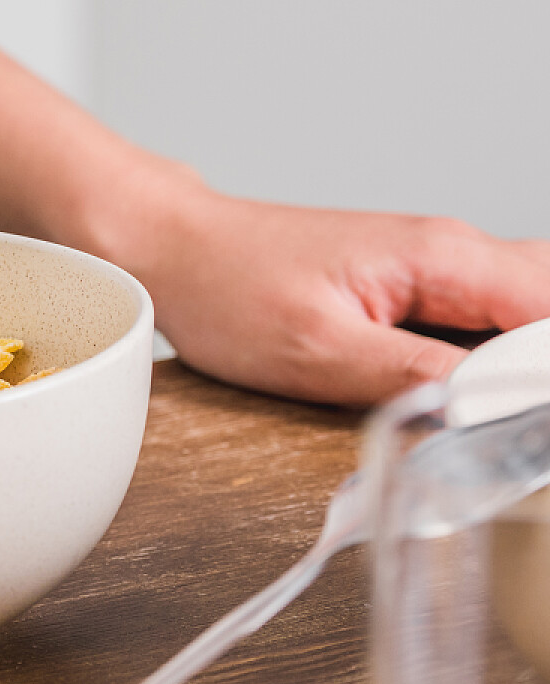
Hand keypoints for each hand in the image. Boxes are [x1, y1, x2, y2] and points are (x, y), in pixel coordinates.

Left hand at [128, 185, 549, 407]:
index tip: (532, 430)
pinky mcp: (412, 286)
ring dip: (522, 367)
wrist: (172, 250)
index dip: (549, 376)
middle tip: (518, 433)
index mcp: (446, 257)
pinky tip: (463, 396)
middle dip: (543, 372)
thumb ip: (422, 376)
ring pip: (525, 313)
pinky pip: (482, 319)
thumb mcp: (322, 351)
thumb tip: (499, 406)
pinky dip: (488, 359)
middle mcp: (455, 251)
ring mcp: (436, 267)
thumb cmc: (227, 289)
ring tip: (495, 419)